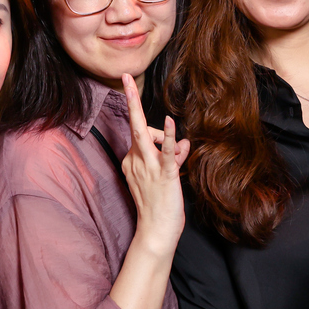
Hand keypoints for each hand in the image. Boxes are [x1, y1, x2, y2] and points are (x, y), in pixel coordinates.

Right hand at [120, 74, 188, 256]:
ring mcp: (148, 168)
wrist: (156, 232)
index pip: (142, 134)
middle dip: (129, 100)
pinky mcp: (164, 175)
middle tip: (124, 76)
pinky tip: (171, 122)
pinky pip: (166, 152)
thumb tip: (185, 143)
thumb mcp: (162, 177)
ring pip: (146, 134)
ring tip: (153, 117)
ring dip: (152, 123)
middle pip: (135, 126)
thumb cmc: (158, 206)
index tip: (148, 110)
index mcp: (132, 161)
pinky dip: (169, 136)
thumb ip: (172, 157)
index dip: (159, 135)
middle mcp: (136, 161)